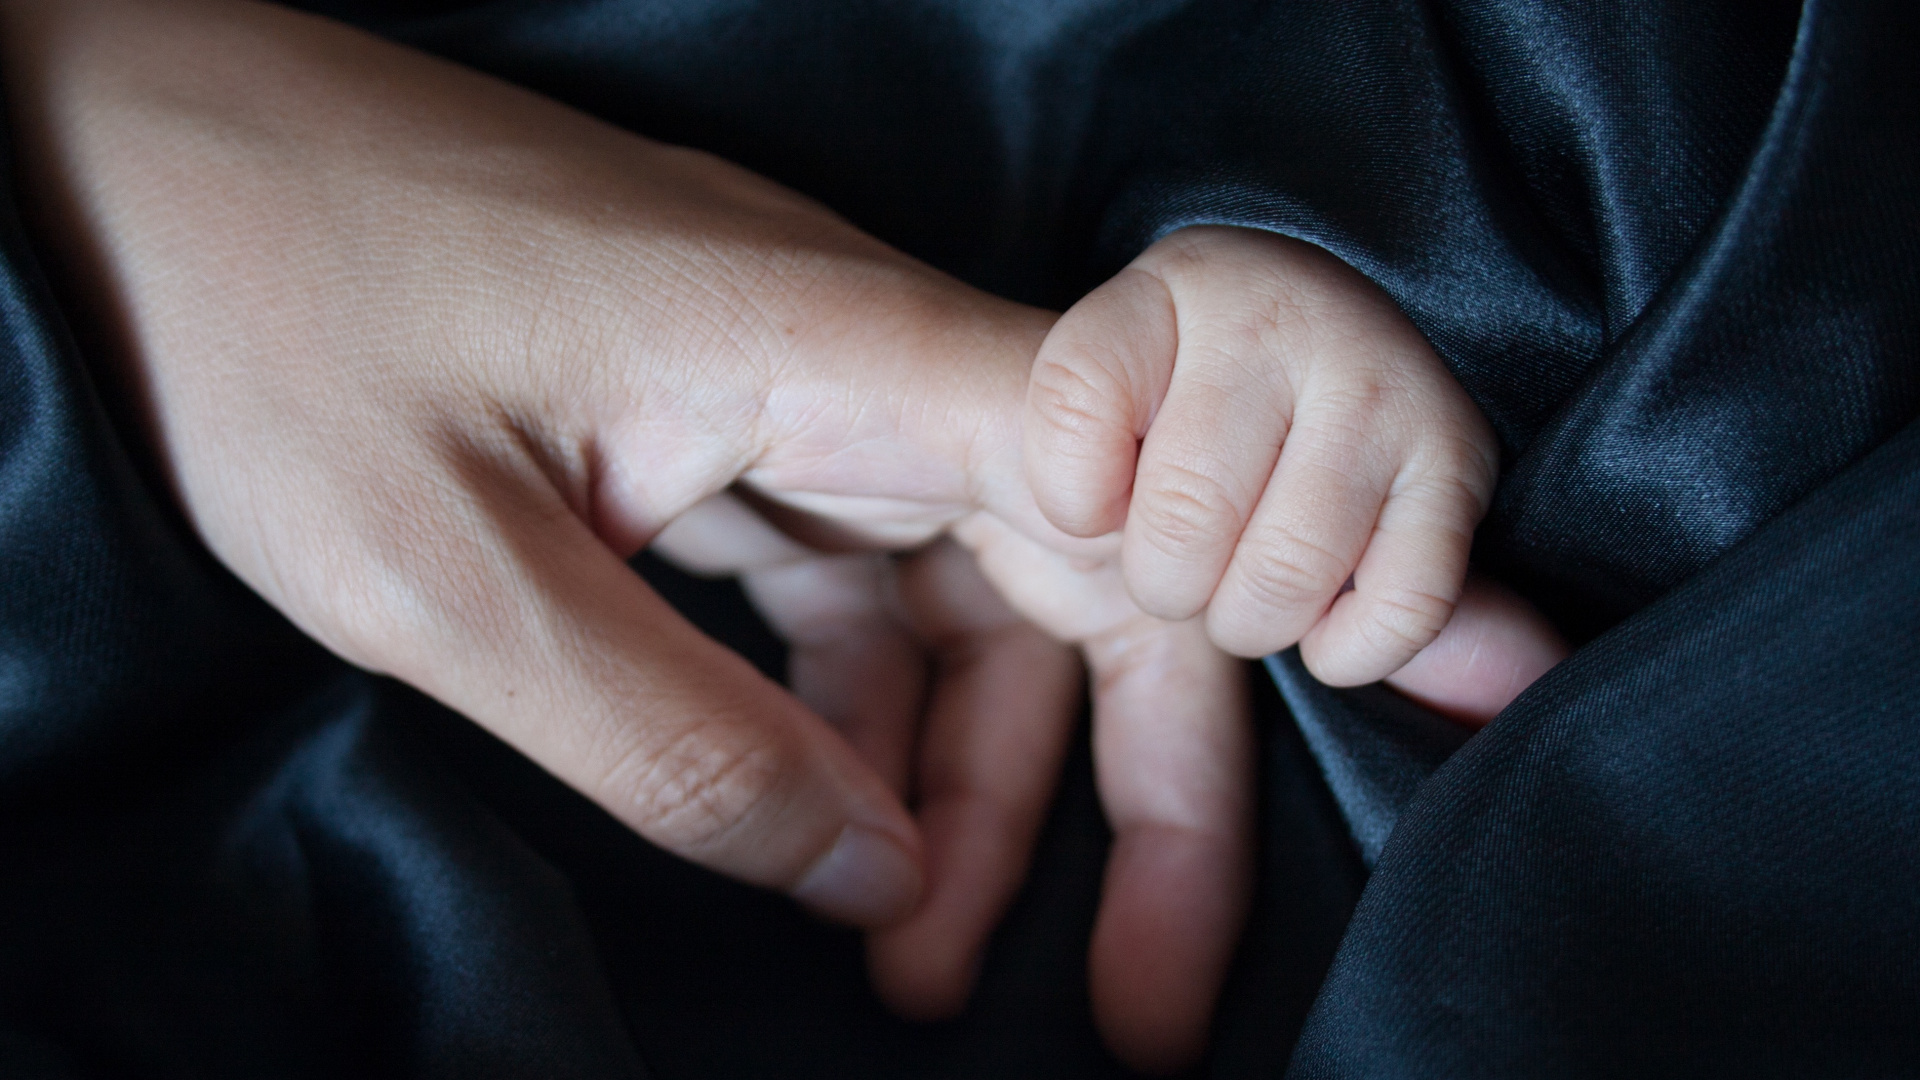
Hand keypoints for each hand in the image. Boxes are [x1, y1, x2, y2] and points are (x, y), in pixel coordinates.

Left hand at [0, 0, 1256, 1069]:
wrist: (125, 134)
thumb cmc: (257, 304)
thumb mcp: (438, 573)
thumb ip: (670, 740)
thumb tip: (869, 879)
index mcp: (822, 345)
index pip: (1128, 473)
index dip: (1296, 584)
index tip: (1439, 688)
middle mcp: (845, 354)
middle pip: (1077, 572)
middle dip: (1132, 787)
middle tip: (1140, 1002)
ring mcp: (783, 385)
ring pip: (960, 604)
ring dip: (969, 788)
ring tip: (939, 968)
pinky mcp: (713, 419)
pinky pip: (845, 588)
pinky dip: (860, 723)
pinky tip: (844, 842)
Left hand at [1026, 226, 1504, 686]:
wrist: (1339, 358)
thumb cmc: (1186, 412)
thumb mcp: (1096, 404)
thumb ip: (1049, 452)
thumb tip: (1073, 514)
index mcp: (1167, 290)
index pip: (1074, 408)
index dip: (1073, 496)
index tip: (1095, 500)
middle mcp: (1278, 312)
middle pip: (1176, 526)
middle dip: (1167, 578)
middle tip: (1190, 551)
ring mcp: (1378, 378)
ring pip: (1281, 578)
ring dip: (1252, 616)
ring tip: (1254, 571)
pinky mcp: (1458, 459)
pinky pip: (1399, 609)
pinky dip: (1350, 647)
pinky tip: (1326, 615)